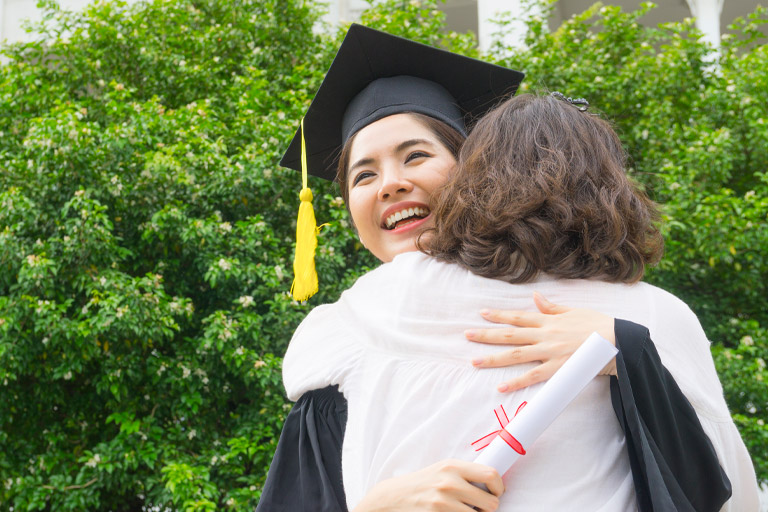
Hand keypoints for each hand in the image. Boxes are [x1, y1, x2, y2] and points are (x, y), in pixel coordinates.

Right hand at [352, 459, 503, 511]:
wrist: (393, 498)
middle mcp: (449, 483)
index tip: (496, 493)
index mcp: (452, 466)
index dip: (499, 487)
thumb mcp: (442, 470)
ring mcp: (443, 503)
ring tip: (463, 511)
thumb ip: (466, 473)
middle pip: (491, 503)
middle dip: (488, 508)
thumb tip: (495, 482)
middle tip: (478, 507)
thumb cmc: (422, 483)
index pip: (491, 475)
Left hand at [465, 292, 616, 392]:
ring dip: (493, 359)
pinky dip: (516, 383)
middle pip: (510, 335)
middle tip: (467, 335)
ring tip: (474, 361)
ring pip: (516, 355)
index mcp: (548, 321)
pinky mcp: (558, 369)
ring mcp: (550, 353)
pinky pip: (533, 377)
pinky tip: (501, 388)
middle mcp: (545, 336)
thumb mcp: (574, 311)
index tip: (482, 314)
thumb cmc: (598, 325)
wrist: (618, 341)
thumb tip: (535, 296)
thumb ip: (551, 307)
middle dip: (487, 335)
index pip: (518, 317)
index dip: (499, 316)